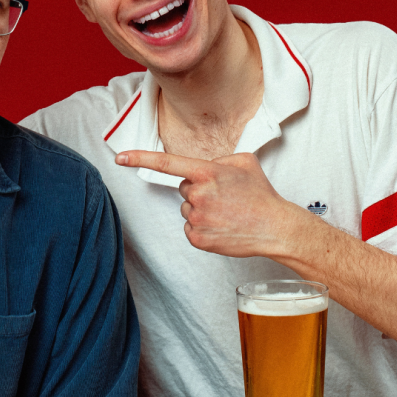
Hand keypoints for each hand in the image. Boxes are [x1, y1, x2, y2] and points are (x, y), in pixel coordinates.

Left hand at [115, 150, 308, 258]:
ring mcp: (197, 218)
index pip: (166, 163)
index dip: (140, 158)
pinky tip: (222, 226)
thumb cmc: (260, 193)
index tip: (120, 157)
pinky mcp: (198, 239)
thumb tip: (203, 167)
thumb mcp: (243, 161)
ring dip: (201, 209)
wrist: (275, 227)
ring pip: (187, 209)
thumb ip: (217, 159)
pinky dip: (202, 227)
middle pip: (183, 188)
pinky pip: (190, 228)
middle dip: (199, 190)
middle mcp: (198, 194)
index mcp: (207, 172)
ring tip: (227, 213)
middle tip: (224, 197)